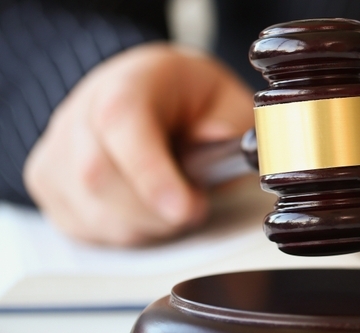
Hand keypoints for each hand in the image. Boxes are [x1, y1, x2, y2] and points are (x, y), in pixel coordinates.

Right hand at [24, 43, 253, 245]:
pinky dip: (123, 232)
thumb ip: (230, 122)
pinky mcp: (48, 183)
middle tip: (195, 207)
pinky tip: (145, 210)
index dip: (151, 173)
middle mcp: (79, 111)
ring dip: (143, 225)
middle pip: (97, 176)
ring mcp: (57, 148)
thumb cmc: (188, 98)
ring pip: (89, 210)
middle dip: (156, 211)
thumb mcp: (226, 98)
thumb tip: (224, 146)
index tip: (186, 207)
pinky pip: (82, 226)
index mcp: (128, 82)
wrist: (148, 91)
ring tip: (174, 204)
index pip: (120, 123)